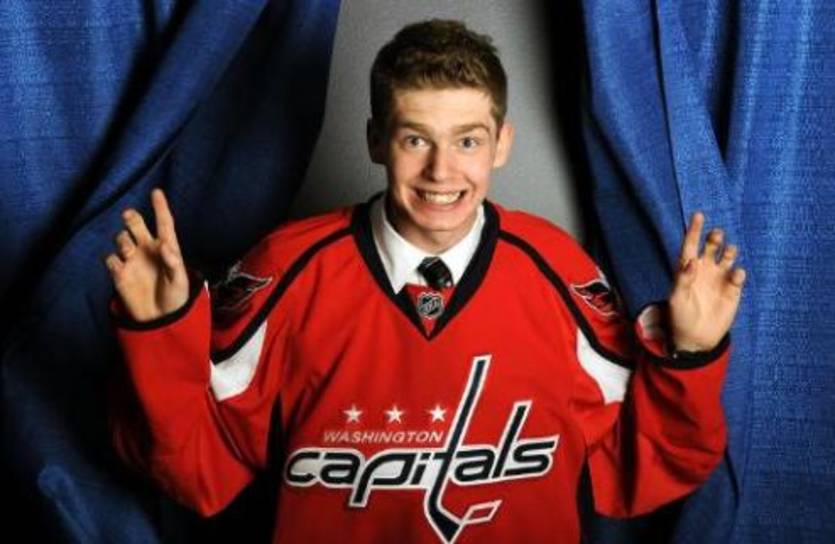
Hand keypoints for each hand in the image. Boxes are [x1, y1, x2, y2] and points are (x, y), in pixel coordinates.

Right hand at [104, 188, 189, 321]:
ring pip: (121, 239)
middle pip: (136, 225)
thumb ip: (174, 262)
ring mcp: (132, 260)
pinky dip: (114, 260)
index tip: (156, 192)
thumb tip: (164, 243)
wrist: (160, 319)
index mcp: (166, 249)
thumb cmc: (175, 298)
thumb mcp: (180, 282)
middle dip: (132, 218)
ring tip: (129, 251)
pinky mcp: (120, 273)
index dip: (160, 208)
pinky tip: (120, 267)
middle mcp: (147, 250)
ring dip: (123, 240)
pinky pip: (111, 259)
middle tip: (129, 217)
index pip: (163, 224)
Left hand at [668, 212, 745, 351]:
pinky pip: (737, 276)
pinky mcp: (733, 290)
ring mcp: (719, 278)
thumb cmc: (680, 316)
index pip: (690, 245)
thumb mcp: (677, 299)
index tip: (698, 215)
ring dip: (729, 251)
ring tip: (728, 250)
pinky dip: (738, 272)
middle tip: (716, 235)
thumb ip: (683, 279)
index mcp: (687, 269)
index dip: (694, 230)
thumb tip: (691, 261)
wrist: (696, 337)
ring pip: (727, 257)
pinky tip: (736, 274)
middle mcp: (704, 269)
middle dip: (715, 238)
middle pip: (711, 247)